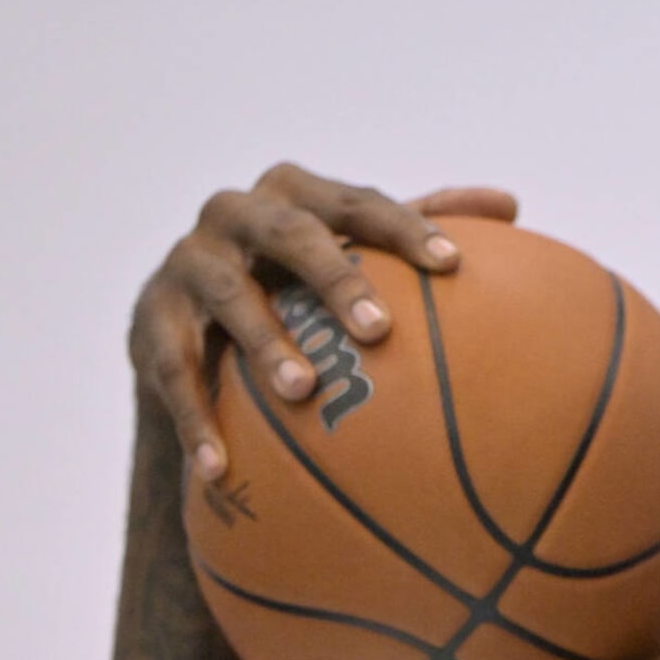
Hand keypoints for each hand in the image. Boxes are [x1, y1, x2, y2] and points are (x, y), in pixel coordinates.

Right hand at [128, 162, 518, 479]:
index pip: (360, 202)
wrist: (191, 321)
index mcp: (296, 193)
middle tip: (380, 331)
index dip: (406, 228)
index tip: (453, 267)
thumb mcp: (355, 250)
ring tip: (302, 392)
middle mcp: (235, 214)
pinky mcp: (148, 318)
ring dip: (263, 343)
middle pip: (292, 234)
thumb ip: (422, 225)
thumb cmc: (298, 284)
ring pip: (229, 297)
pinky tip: (220, 466)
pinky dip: (196, 419)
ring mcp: (187, 264)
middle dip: (335, 277)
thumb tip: (511, 204)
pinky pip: (173, 372)